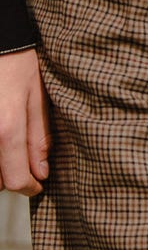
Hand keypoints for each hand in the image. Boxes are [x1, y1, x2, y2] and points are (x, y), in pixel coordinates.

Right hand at [0, 48, 51, 196]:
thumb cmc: (17, 61)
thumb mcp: (36, 95)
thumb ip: (39, 137)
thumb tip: (41, 172)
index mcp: (6, 127)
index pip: (16, 179)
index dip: (29, 188)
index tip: (37, 186)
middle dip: (10, 179)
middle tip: (23, 166)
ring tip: (7, 149)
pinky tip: (0, 139)